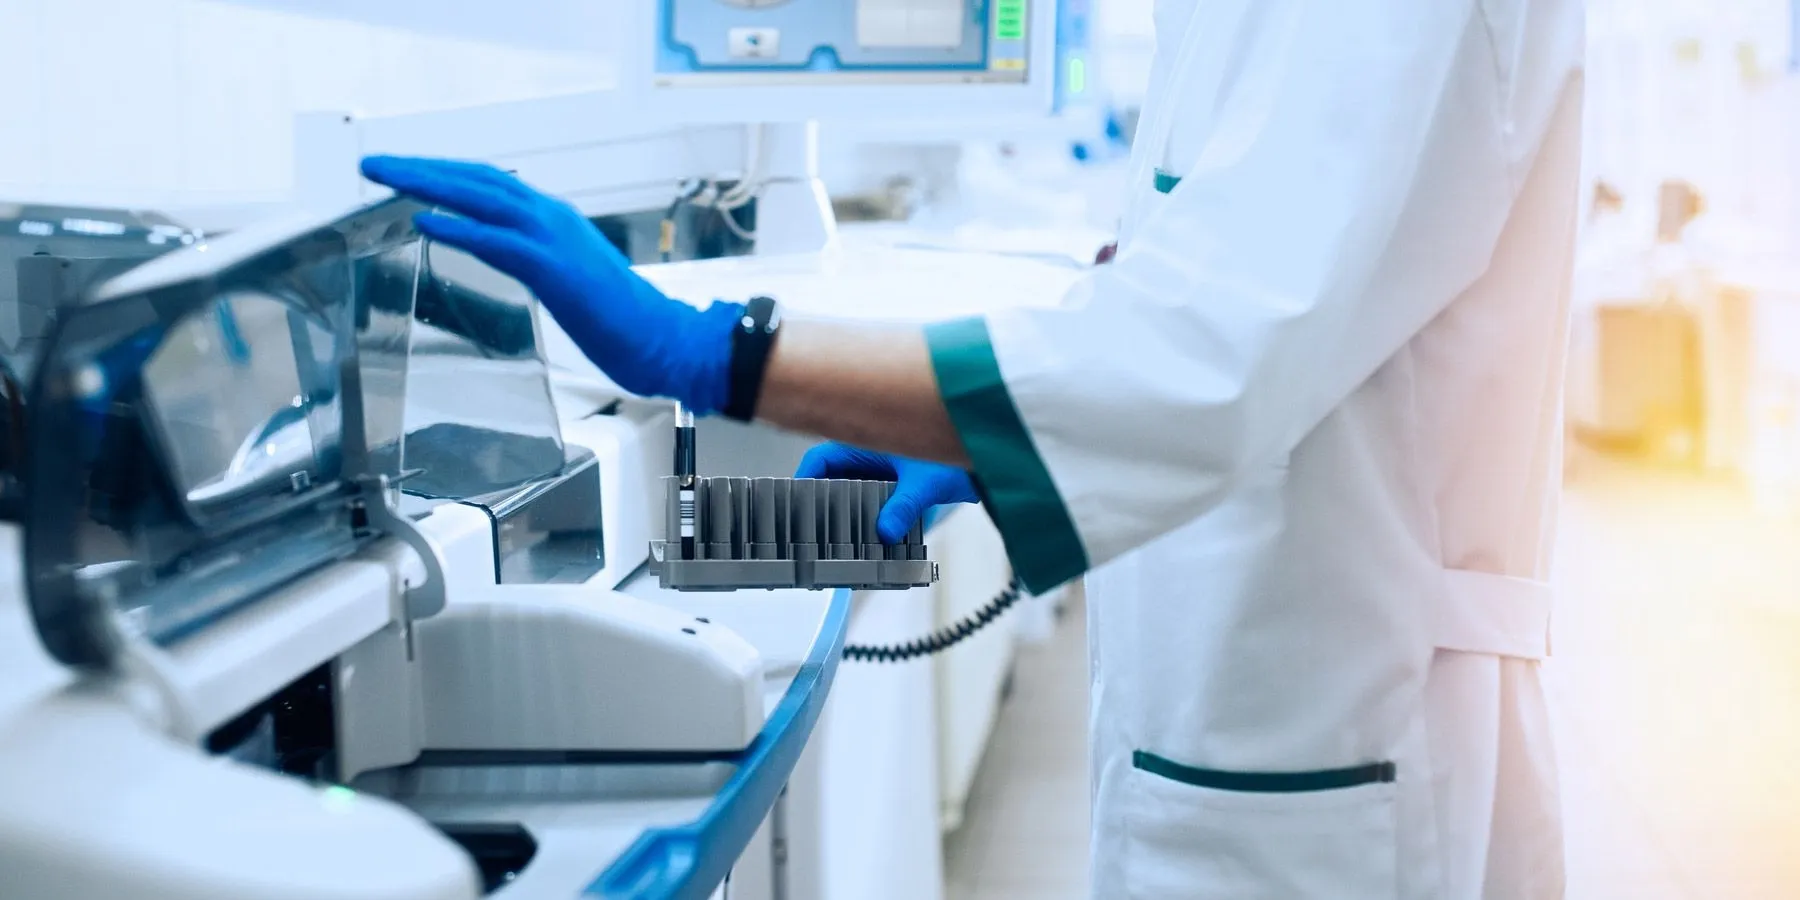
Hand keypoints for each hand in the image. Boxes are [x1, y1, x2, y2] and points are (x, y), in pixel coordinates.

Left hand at [359, 155, 739, 413]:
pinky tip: (426, 221)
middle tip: (374, 163)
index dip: (445, 174)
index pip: (491, 185)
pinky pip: (497, 240)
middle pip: (478, 178)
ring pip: (482, 196)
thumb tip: (505, 258)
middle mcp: (554, 218)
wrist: (667, 340)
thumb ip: (537, 261)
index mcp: (557, 222)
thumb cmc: (625, 322)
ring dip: (428, 183)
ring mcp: (556, 240)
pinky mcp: (555, 268)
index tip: (406, 173)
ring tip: (384, 176)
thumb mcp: (571, 281)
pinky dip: (459, 227)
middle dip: (421, 167)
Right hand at [796, 443, 978, 543]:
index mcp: (866, 442)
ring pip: (847, 495)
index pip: (820, 459)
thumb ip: (905, 506)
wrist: (987, 460)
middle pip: (829, 481)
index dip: (805, 480)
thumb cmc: (955, 458)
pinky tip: (863, 540)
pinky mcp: (891, 490)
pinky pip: (866, 505)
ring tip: (835, 541)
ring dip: (844, 516)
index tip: (798, 505)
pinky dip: (863, 520)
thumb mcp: (925, 483)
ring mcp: (878, 473)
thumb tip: (886, 530)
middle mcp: (867, 457)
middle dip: (822, 505)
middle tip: (814, 531)